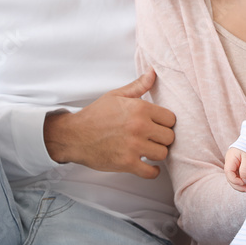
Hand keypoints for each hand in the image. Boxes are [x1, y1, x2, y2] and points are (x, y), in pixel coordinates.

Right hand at [43, 69, 175, 178]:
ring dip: (157, 153)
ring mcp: (134, 146)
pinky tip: (149, 166)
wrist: (74, 135)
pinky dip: (152, 171)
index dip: (165, 122)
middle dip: (162, 138)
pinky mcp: (127, 163)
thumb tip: (153, 72)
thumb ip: (138, 85)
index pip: (171, 118)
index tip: (158, 125)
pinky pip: (151, 172)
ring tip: (150, 149)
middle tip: (154, 138)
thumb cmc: (95, 115)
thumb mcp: (116, 95)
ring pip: (163, 153)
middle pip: (169, 137)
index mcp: (140, 108)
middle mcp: (139, 127)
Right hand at [224, 147, 245, 192]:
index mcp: (230, 158)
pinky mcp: (239, 166)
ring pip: (234, 178)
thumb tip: (243, 181)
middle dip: (238, 185)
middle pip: (230, 177)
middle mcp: (231, 162)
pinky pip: (239, 175)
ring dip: (241, 184)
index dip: (235, 180)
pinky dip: (243, 180)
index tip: (243, 182)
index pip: (228, 173)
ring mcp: (234, 164)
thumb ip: (245, 170)